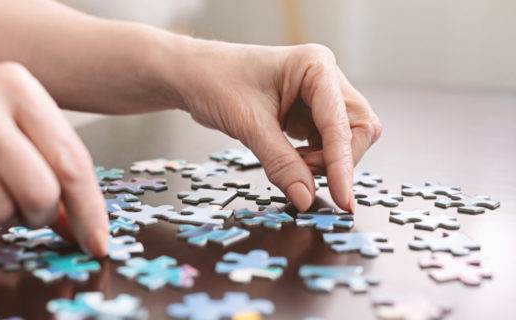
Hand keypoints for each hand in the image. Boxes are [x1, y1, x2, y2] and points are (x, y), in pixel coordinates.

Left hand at [178, 42, 381, 212]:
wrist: (193, 76)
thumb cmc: (215, 81)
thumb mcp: (248, 124)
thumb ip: (280, 163)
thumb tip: (306, 198)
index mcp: (316, 66)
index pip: (342, 124)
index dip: (342, 164)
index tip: (342, 199)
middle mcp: (325, 78)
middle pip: (359, 129)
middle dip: (337, 159)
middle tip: (303, 173)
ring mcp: (319, 97)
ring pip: (346, 140)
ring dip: (325, 161)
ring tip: (289, 163)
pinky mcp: (309, 114)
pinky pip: (327, 144)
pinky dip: (314, 160)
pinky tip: (290, 160)